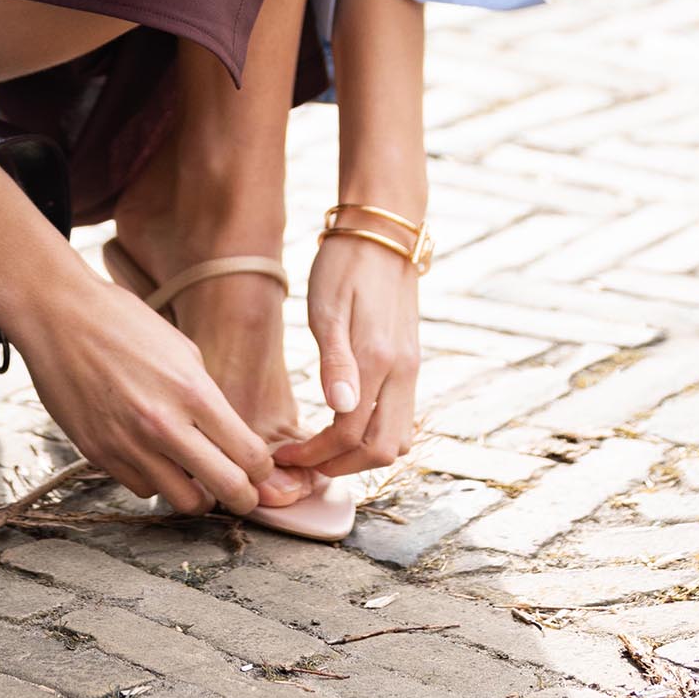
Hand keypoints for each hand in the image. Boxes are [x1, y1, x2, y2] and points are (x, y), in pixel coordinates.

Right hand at [9, 266, 278, 516]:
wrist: (59, 316)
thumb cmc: (123, 323)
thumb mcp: (182, 350)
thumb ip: (207, 396)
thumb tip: (226, 434)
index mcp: (192, 392)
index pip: (249, 455)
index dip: (261, 470)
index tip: (258, 469)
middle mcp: (163, 425)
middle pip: (226, 489)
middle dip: (242, 496)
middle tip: (242, 493)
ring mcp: (128, 445)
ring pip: (183, 501)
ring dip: (197, 494)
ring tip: (196, 478)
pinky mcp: (99, 454)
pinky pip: (142, 488)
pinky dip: (155, 481)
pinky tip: (154, 459)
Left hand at [272, 233, 419, 477]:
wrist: (384, 231)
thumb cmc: (345, 264)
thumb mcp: (328, 308)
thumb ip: (336, 361)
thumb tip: (339, 411)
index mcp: (379, 360)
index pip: (351, 434)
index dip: (317, 455)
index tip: (287, 454)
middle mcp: (403, 371)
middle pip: (383, 450)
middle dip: (341, 466)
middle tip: (303, 460)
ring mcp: (411, 368)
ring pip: (398, 439)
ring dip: (362, 455)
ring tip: (322, 449)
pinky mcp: (410, 362)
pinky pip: (401, 418)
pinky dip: (375, 434)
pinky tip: (344, 424)